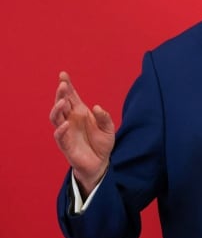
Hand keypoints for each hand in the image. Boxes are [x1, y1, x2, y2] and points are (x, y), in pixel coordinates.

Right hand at [50, 71, 114, 195]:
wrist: (100, 163)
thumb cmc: (102, 143)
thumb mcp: (109, 128)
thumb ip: (104, 117)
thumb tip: (97, 107)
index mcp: (80, 112)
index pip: (71, 96)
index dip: (67, 86)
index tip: (63, 74)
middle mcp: (71, 119)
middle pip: (61, 104)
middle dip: (60, 93)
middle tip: (62, 84)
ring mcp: (66, 131)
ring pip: (56, 117)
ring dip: (57, 109)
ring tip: (63, 101)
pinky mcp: (65, 144)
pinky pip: (59, 136)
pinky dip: (61, 129)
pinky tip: (66, 124)